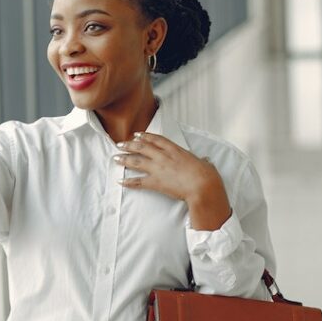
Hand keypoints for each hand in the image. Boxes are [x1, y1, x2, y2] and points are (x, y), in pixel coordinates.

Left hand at [113, 132, 231, 229]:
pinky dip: (128, 181)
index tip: (137, 134)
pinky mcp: (155, 182)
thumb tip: (205, 160)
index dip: (145, 136)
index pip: (156, 139)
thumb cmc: (206, 175)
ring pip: (136, 161)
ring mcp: (158, 169)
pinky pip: (138, 181)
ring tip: (115, 158)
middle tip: (120, 144)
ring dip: (124, 159)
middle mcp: (164, 157)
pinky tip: (120, 181)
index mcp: (175, 150)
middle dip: (129, 145)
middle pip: (142, 147)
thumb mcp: (204, 163)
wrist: (202, 186)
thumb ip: (201, 161)